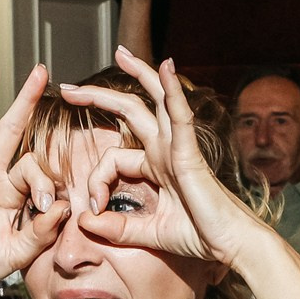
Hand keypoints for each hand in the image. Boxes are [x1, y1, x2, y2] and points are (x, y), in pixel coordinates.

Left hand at [61, 48, 266, 267]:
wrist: (230, 245)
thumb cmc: (198, 237)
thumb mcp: (147, 232)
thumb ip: (116, 227)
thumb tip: (84, 221)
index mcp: (156, 166)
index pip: (112, 158)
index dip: (95, 179)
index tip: (92, 206)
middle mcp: (166, 150)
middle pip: (131, 110)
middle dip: (99, 95)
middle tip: (69, 88)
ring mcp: (179, 147)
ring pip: (156, 101)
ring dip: (139, 73)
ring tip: (121, 52)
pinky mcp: (190, 153)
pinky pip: (180, 115)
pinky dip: (173, 91)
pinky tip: (166, 68)